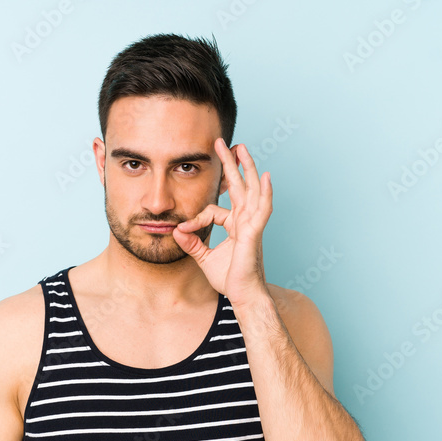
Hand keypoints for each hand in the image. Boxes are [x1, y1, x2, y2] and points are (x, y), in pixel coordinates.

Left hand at [173, 137, 272, 307]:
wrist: (244, 297)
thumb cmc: (231, 279)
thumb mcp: (204, 258)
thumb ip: (192, 244)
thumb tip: (176, 231)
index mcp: (235, 226)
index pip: (213, 211)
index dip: (195, 219)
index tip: (182, 231)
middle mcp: (246, 221)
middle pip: (239, 186)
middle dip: (231, 164)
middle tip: (224, 144)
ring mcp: (252, 225)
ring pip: (251, 190)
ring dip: (247, 168)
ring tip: (242, 148)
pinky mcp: (255, 233)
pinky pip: (263, 209)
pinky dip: (266, 193)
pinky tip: (266, 176)